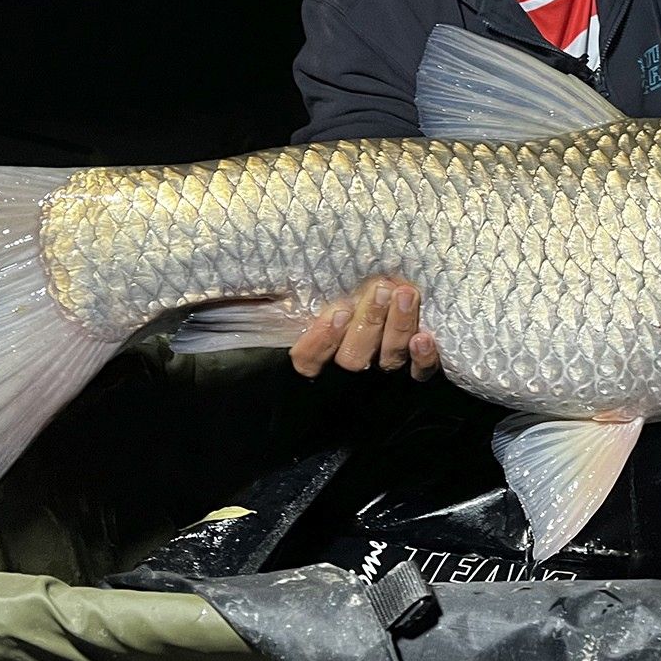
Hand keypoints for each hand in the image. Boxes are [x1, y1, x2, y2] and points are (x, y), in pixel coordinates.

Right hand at [289, 274, 439, 380]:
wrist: (390, 294)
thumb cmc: (341, 288)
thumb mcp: (306, 292)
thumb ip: (280, 294)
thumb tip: (235, 289)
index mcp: (320, 353)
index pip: (309, 361)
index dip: (322, 340)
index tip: (338, 311)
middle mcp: (352, 364)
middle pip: (354, 358)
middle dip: (368, 323)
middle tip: (379, 289)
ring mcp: (385, 368)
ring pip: (388, 358)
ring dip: (397, 327)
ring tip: (404, 294)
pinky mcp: (416, 367)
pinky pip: (420, 372)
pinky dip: (423, 358)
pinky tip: (425, 337)